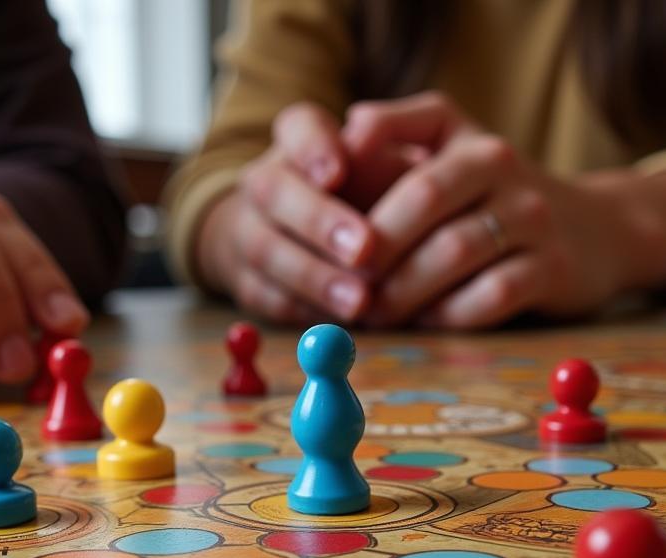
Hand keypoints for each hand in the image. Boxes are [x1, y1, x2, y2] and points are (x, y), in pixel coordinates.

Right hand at [196, 102, 376, 323]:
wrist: (299, 234)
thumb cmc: (362, 193)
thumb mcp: (383, 166)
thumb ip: (394, 164)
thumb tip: (418, 166)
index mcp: (297, 139)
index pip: (296, 127)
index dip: (314, 150)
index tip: (338, 172)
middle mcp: (263, 180)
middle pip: (274, 192)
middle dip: (319, 223)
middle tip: (364, 250)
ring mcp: (247, 231)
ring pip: (266, 251)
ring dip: (315, 279)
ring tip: (359, 301)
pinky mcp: (248, 282)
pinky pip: (270, 298)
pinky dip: (306, 311)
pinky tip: (341, 322)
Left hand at [342, 93, 637, 327]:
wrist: (596, 232)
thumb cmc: (491, 203)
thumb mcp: (448, 159)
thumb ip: (394, 146)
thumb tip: (341, 139)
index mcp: (462, 135)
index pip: (401, 133)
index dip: (356, 165)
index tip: (321, 213)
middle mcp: (500, 163)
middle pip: (423, 197)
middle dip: (373, 247)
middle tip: (341, 286)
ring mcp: (532, 216)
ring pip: (453, 251)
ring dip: (402, 290)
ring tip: (373, 313)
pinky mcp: (552, 268)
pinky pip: (490, 295)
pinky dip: (448, 314)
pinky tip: (426, 323)